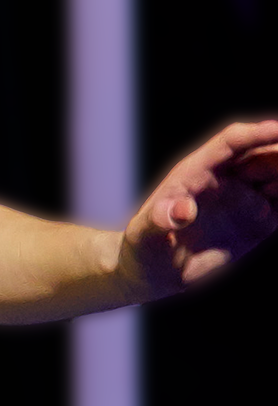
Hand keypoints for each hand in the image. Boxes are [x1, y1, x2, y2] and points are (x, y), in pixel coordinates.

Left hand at [126, 116, 275, 298]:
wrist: (151, 272)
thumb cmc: (141, 248)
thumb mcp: (144, 235)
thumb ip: (159, 220)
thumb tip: (180, 211)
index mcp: (197, 172)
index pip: (233, 141)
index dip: (258, 133)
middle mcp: (226, 179)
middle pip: (266, 153)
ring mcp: (246, 198)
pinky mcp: (259, 220)